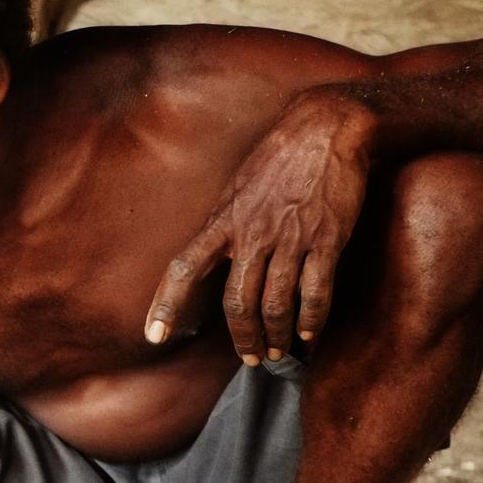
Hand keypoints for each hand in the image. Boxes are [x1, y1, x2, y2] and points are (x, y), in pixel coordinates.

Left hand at [145, 88, 375, 362]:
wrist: (328, 126)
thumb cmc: (280, 154)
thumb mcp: (237, 185)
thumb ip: (224, 223)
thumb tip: (212, 255)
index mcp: (224, 219)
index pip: (184, 267)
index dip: (166, 304)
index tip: (154, 336)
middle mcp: (252, 234)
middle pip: (237, 302)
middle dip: (242, 337)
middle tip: (249, 357)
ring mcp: (290, 239)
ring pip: (275, 305)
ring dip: (274, 336)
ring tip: (276, 353)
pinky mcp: (326, 241)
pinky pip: (315, 293)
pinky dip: (311, 321)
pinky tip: (308, 335)